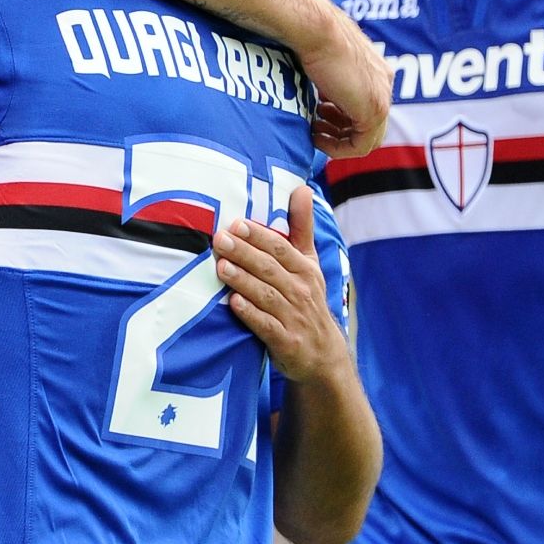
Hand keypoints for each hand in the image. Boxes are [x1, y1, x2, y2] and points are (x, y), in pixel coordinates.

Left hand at [213, 187, 351, 384]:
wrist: (323, 354)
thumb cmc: (308, 300)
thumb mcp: (309, 264)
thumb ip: (302, 227)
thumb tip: (302, 188)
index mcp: (305, 270)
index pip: (281, 249)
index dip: (259, 236)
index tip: (237, 224)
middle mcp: (301, 291)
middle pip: (270, 268)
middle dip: (245, 253)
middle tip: (219, 239)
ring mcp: (294, 317)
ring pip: (266, 294)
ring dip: (244, 280)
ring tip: (221, 267)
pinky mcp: (286, 341)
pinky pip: (266, 325)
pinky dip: (251, 314)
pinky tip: (234, 303)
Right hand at [301, 22, 390, 157]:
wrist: (317, 29)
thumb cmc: (314, 37)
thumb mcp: (327, 62)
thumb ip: (332, 81)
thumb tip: (320, 98)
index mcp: (378, 71)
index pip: (367, 107)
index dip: (341, 118)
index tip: (317, 115)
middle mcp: (385, 84)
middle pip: (370, 126)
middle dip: (341, 131)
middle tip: (315, 126)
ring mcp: (381, 98)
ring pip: (367, 139)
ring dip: (338, 141)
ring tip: (314, 131)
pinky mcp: (373, 111)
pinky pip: (360, 146)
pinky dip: (338, 149)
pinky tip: (316, 137)